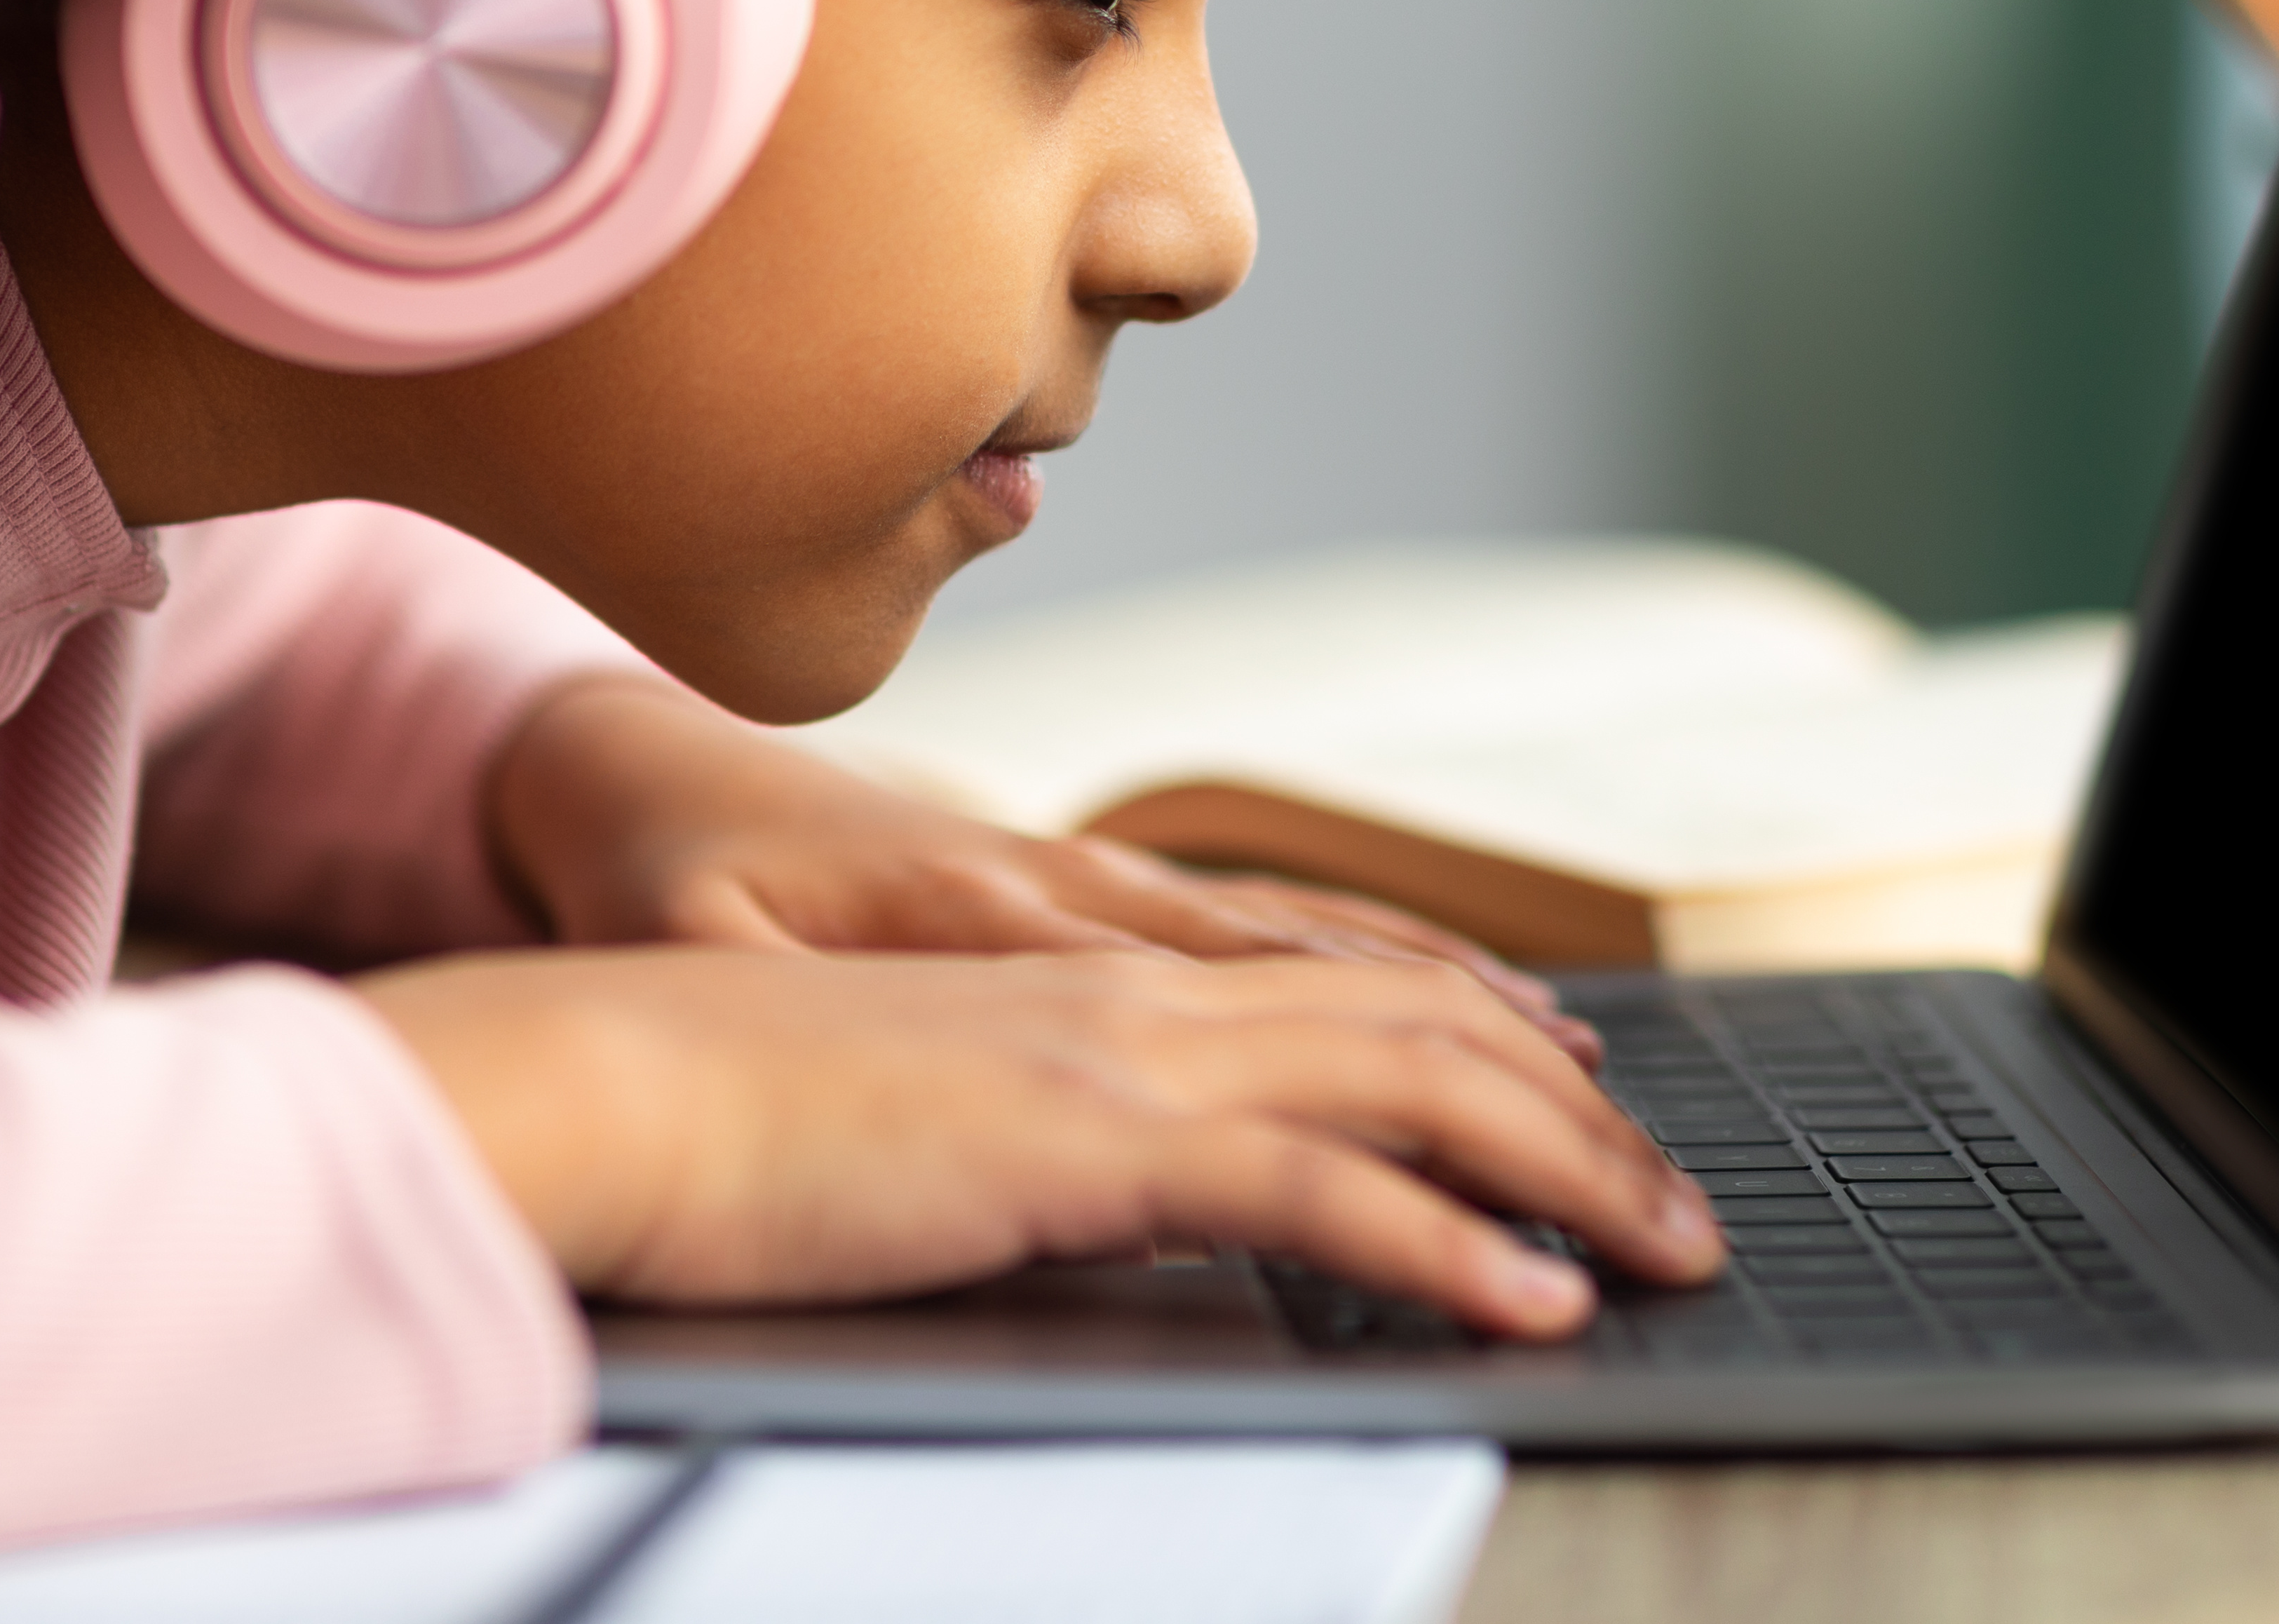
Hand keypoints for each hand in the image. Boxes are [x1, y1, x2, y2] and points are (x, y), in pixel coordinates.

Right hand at [356, 943, 1721, 1335]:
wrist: (596, 1069)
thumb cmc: (716, 1106)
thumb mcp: (913, 1106)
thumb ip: (1024, 1128)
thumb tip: (1104, 1183)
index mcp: (1089, 978)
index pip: (1337, 989)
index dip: (1479, 1036)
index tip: (1584, 1108)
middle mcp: (1131, 991)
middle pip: (1416, 1029)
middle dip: (1573, 1118)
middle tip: (1682, 1207)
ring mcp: (1117, 1054)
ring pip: (1405, 1088)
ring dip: (1561, 1172)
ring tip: (1668, 1251)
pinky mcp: (1084, 1138)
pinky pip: (1314, 1191)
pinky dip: (1442, 1244)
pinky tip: (1528, 1300)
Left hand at [484, 676, 1589, 1052]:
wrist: (615, 764)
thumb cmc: (649, 880)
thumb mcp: (687, 954)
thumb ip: (780, 1005)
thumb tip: (853, 1050)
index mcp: (988, 910)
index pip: (1221, 1007)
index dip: (1361, 1088)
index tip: (1486, 1170)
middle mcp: (1068, 887)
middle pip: (1318, 976)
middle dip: (1480, 1065)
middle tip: (1614, 1147)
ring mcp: (1085, 881)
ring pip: (1313, 941)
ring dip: (1456, 1008)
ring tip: (1585, 1069)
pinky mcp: (1075, 887)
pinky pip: (1261, 927)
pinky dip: (1376, 965)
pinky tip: (1454, 1003)